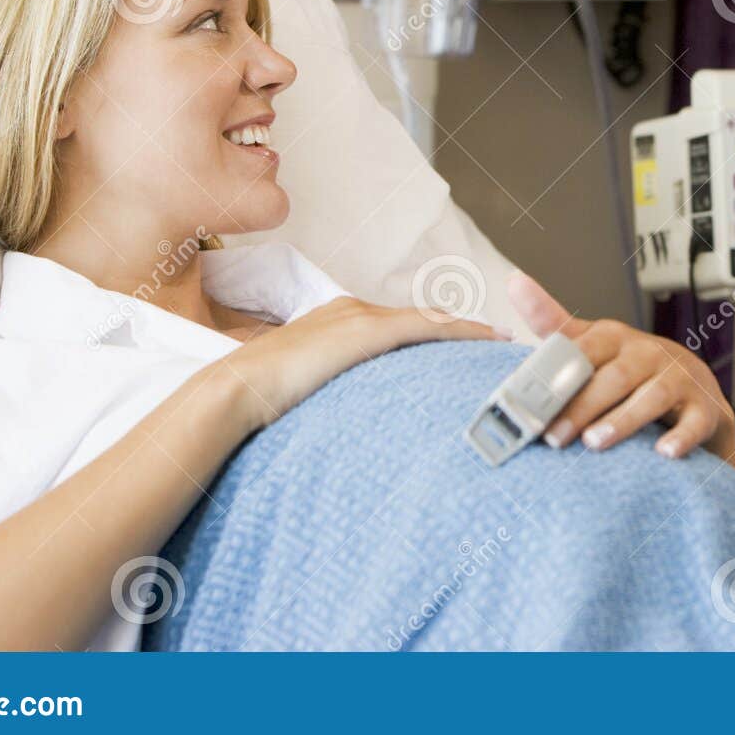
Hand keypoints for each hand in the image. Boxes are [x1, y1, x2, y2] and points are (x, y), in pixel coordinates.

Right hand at [221, 295, 503, 429]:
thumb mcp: (301, 390)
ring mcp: (360, 317)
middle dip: (456, 331)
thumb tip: (342, 424)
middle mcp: (351, 311)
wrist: (237, 390)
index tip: (460, 344)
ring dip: (466, 333)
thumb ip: (327, 394)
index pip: (395, 325)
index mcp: (334, 321)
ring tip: (498, 344)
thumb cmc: (258, 400)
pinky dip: (461, 332)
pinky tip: (487, 340)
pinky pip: (428, 327)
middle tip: (493, 344)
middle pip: (418, 319)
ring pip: (429, 320)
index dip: (431, 334)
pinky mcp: (369, 331)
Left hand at [506, 271, 734, 469]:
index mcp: (616, 338)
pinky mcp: (705, 408)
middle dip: (582, 406)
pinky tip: (663, 453)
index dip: (557, 375)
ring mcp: (679, 379)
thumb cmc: (634, 369)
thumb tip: (514, 283)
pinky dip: (681, 437)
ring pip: (652, 397)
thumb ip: (555, 323)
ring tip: (595, 442)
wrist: (696, 389)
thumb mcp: (595, 344)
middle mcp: (649, 353)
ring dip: (623, 420)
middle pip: (614, 377)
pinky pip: (694, 422)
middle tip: (554, 436)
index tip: (531, 400)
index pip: (585, 350)